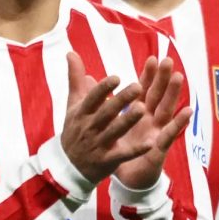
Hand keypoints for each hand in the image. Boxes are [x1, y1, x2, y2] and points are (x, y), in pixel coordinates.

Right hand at [58, 54, 189, 185]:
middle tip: (138, 86)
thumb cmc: (75, 130)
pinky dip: (136, 149)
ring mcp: (98, 145)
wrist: (67, 167)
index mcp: (82, 113)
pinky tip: (151, 143)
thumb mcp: (73, 106)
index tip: (117, 77)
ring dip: (128, 120)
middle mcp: (90, 128)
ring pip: (114, 132)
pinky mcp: (107, 161)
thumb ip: (75, 79)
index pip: (92, 99)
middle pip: (106, 113)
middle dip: (120, 100)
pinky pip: (123, 155)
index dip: (103, 88)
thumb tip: (71, 52)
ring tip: (142, 108)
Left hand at [113, 55, 190, 190]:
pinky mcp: (159, 148)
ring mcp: (157, 133)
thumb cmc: (120, 151)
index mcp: (138, 114)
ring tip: (178, 78)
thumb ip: (100, 102)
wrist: (127, 181)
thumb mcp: (109, 126)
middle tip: (168, 61)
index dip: (148, 76)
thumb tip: (88, 79)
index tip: (152, 59)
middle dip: (163, 79)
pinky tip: (187, 112)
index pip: (144, 91)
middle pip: (157, 96)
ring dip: (173, 95)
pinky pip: (169, 135)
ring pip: (166, 110)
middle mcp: (150, 121)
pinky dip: (178, 124)